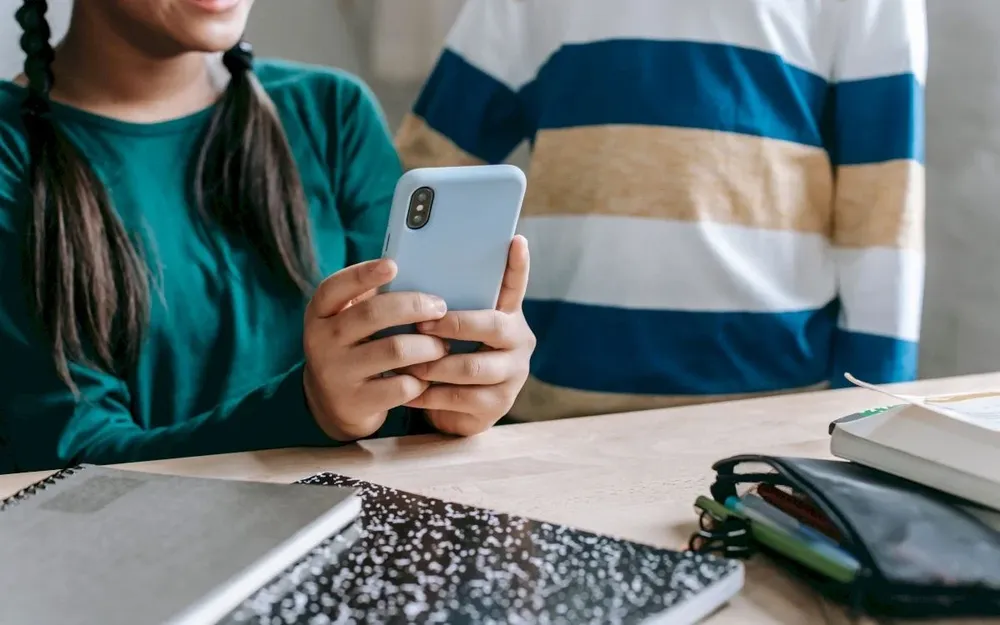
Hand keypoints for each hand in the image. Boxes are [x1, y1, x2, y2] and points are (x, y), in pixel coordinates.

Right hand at [302, 259, 449, 441]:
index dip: (363, 274)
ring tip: (443, 345)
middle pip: (373, 314)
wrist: (332, 403)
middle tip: (440, 308)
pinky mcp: (356, 402)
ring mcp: (337, 374)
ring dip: (428, 345)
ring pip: (395, 350)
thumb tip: (420, 275)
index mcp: (320, 313)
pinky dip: (422, 379)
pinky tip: (429, 375)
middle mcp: (322, 341)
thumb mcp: (348, 322)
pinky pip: (401, 386)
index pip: (335, 287)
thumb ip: (371, 300)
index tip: (393, 265)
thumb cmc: (353, 347)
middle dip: (414, 306)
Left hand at [404, 235, 535, 435]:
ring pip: (472, 366)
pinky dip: (429, 394)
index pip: (515, 286)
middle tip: (421, 326)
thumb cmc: (449, 357)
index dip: (517, 265)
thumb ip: (445, 308)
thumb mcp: (451, 331)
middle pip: (493, 327)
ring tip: (408, 362)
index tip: (515, 239)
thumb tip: (407, 274)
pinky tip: (408, 390)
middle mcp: (519, 342)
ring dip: (435, 364)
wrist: (456, 410)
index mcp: (508, 316)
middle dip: (453, 325)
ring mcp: (513, 375)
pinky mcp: (499, 405)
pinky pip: (460, 397)